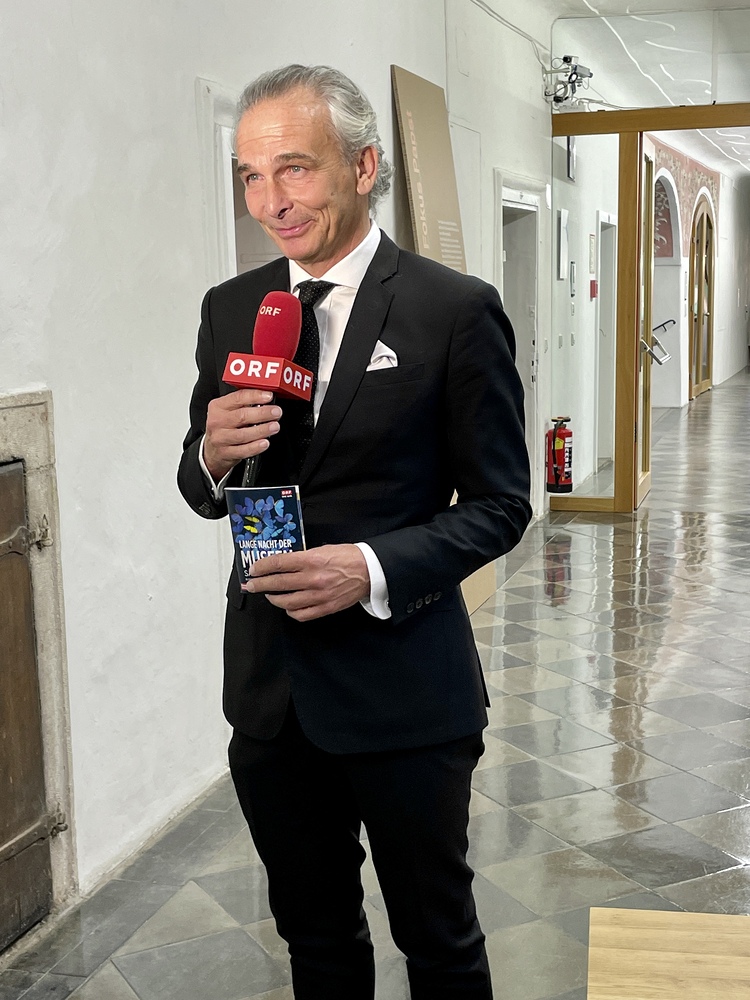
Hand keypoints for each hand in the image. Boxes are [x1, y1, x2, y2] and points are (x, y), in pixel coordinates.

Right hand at [204, 390, 282, 480]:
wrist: (212, 450)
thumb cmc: (224, 427)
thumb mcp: (227, 411)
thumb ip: (244, 404)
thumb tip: (266, 398)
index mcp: (218, 407)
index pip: (238, 398)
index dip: (255, 396)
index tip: (269, 396)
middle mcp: (217, 422)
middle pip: (242, 416)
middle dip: (262, 413)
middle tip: (276, 412)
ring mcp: (220, 438)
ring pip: (243, 434)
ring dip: (262, 430)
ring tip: (274, 426)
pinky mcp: (226, 453)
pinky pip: (243, 450)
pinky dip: (255, 447)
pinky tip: (265, 442)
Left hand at [243, 545, 369, 621]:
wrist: (370, 571)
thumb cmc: (349, 558)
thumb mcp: (323, 549)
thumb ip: (303, 557)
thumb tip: (283, 563)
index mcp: (312, 560)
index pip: (278, 564)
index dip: (262, 567)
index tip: (254, 569)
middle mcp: (313, 579)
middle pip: (278, 583)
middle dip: (260, 584)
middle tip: (251, 585)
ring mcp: (319, 595)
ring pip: (286, 601)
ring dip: (273, 598)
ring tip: (269, 595)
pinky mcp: (325, 607)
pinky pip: (301, 614)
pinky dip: (290, 611)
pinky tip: (287, 607)